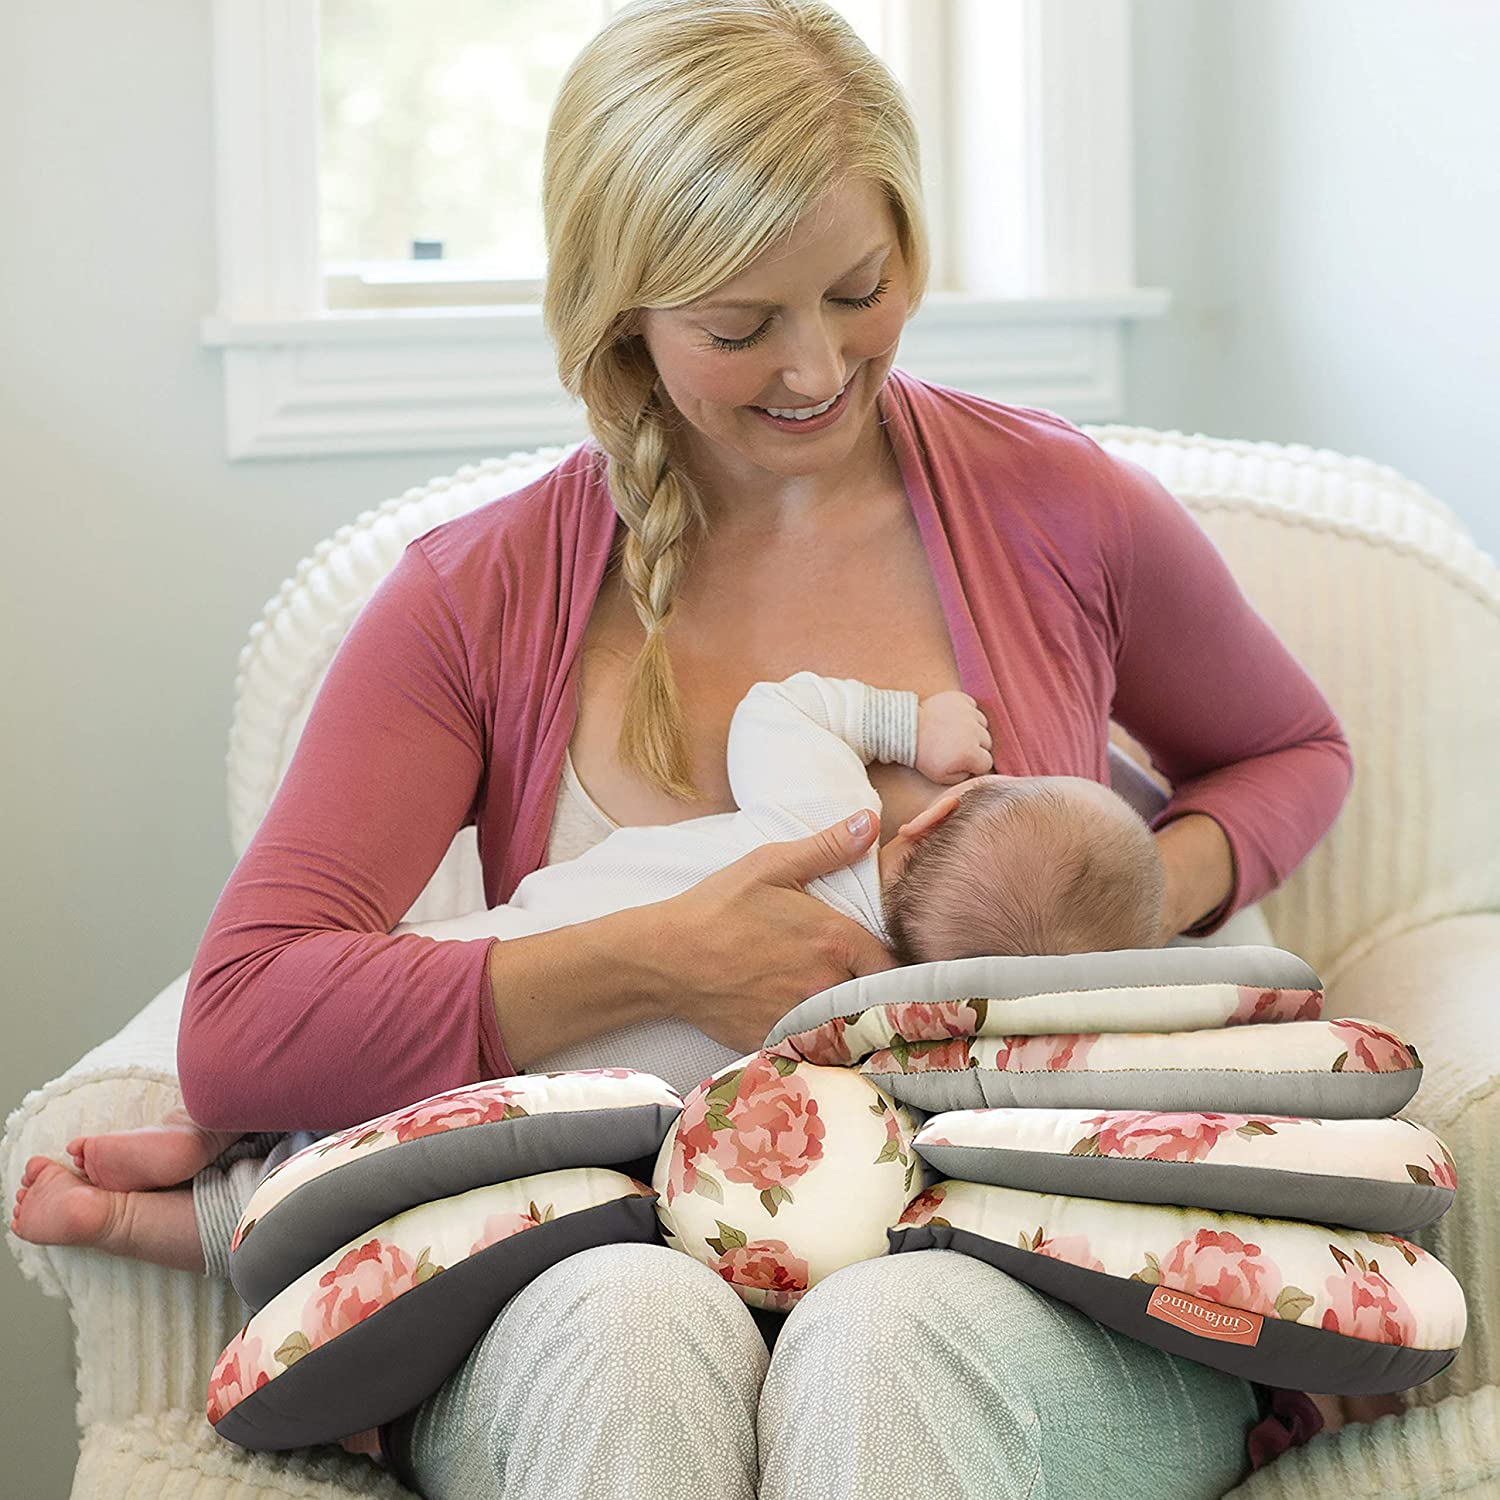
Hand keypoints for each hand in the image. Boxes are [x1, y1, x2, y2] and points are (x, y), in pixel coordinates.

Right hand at [643, 810, 899, 1053]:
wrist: (665, 959)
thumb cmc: (717, 908)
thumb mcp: (770, 865)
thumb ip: (827, 847)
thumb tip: (870, 821)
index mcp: (834, 941)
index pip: (892, 964)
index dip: (892, 964)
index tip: (880, 960)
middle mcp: (826, 984)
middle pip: (872, 997)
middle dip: (870, 990)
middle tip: (856, 979)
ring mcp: (802, 1018)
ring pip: (844, 1023)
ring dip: (842, 1013)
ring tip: (825, 998)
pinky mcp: (778, 1042)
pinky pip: (810, 1044)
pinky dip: (809, 1035)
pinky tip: (792, 1016)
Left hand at [916, 690, 992, 783]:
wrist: (907, 729)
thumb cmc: (923, 755)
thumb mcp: (941, 777)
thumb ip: (963, 777)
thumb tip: (973, 769)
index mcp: (970, 753)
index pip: (986, 762)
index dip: (975, 764)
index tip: (962, 761)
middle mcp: (974, 731)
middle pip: (986, 742)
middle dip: (975, 746)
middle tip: (956, 746)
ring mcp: (969, 713)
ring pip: (982, 724)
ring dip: (973, 729)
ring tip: (954, 732)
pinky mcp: (961, 699)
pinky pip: (973, 707)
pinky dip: (967, 712)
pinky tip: (953, 719)